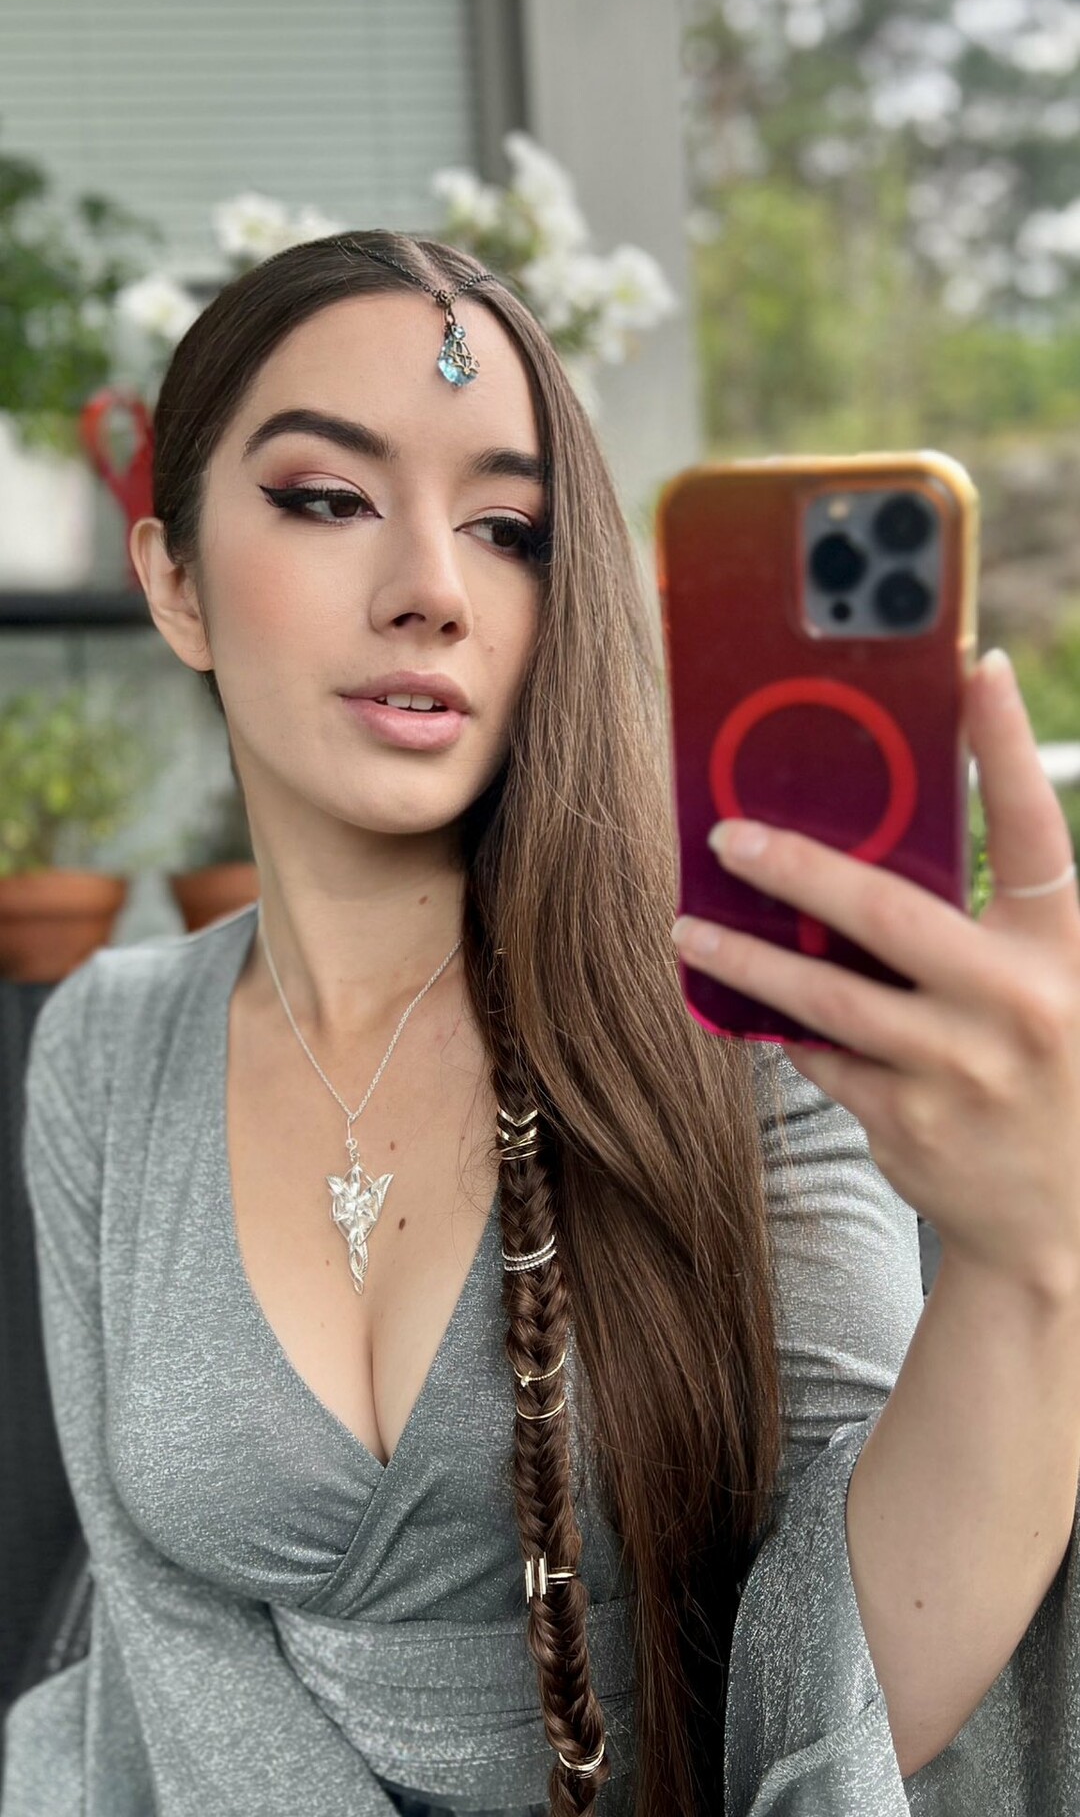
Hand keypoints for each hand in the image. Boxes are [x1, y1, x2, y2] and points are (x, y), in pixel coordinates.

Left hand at [671, 650, 1079, 1300]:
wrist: (1057, 1230)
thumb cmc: (1047, 1080)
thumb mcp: (1048, 993)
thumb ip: (988, 931)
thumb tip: (875, 851)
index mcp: (1063, 954)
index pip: (1037, 832)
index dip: (1008, 747)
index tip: (975, 667)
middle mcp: (1017, 1005)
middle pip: (887, 911)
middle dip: (798, 866)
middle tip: (728, 838)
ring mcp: (957, 1068)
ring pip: (824, 994)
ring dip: (745, 958)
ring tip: (690, 932)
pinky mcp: (905, 1121)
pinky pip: (821, 1055)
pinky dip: (784, 1029)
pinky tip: (751, 1010)